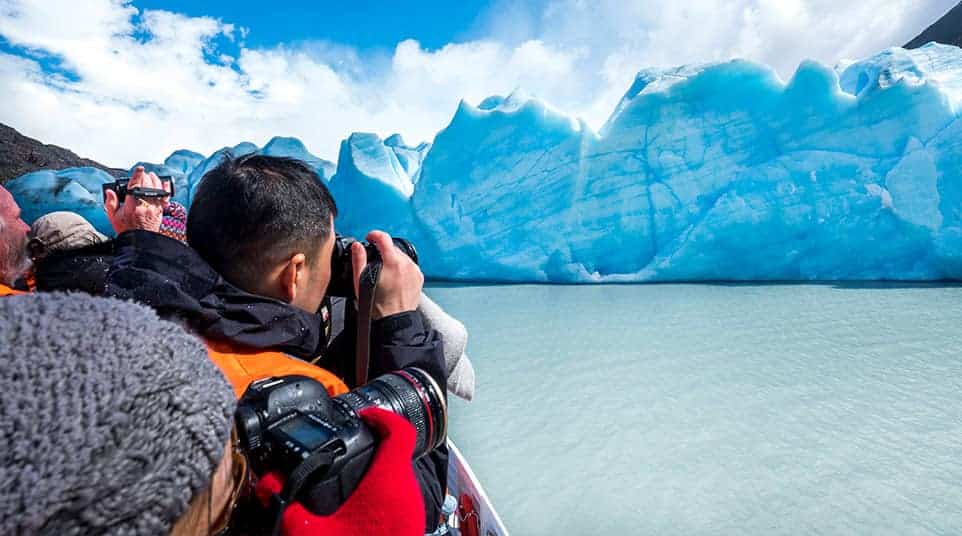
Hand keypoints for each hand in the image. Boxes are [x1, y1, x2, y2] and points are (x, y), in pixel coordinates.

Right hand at [104, 166, 169, 234]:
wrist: (140, 240)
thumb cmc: (127, 229)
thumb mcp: (113, 217)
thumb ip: (110, 203)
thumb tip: (109, 191)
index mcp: (132, 206)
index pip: (135, 187)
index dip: (137, 176)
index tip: (139, 169)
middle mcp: (145, 205)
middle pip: (147, 185)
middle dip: (144, 176)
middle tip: (141, 174)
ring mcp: (154, 207)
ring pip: (157, 188)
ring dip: (154, 179)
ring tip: (150, 175)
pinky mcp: (160, 210)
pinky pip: (166, 196)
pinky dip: (165, 188)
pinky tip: (163, 182)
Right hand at [253, 408, 424, 535]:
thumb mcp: (307, 533)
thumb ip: (286, 504)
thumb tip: (267, 485)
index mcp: (387, 483)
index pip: (397, 431)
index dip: (380, 417)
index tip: (362, 416)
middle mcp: (406, 493)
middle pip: (397, 452)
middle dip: (373, 444)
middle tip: (347, 444)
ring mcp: (413, 512)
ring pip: (399, 477)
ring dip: (378, 470)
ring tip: (349, 473)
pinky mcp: (411, 529)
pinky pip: (399, 499)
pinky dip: (381, 493)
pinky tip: (358, 506)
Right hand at [351, 230, 422, 318]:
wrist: (394, 321)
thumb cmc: (377, 305)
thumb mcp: (361, 282)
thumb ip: (358, 260)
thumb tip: (357, 246)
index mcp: (393, 262)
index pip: (384, 238)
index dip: (374, 235)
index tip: (369, 238)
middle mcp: (406, 264)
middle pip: (393, 247)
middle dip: (383, 251)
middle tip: (374, 261)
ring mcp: (414, 271)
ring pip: (402, 257)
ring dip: (393, 259)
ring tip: (384, 272)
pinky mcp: (419, 278)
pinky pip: (409, 266)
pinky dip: (401, 268)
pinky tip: (394, 279)